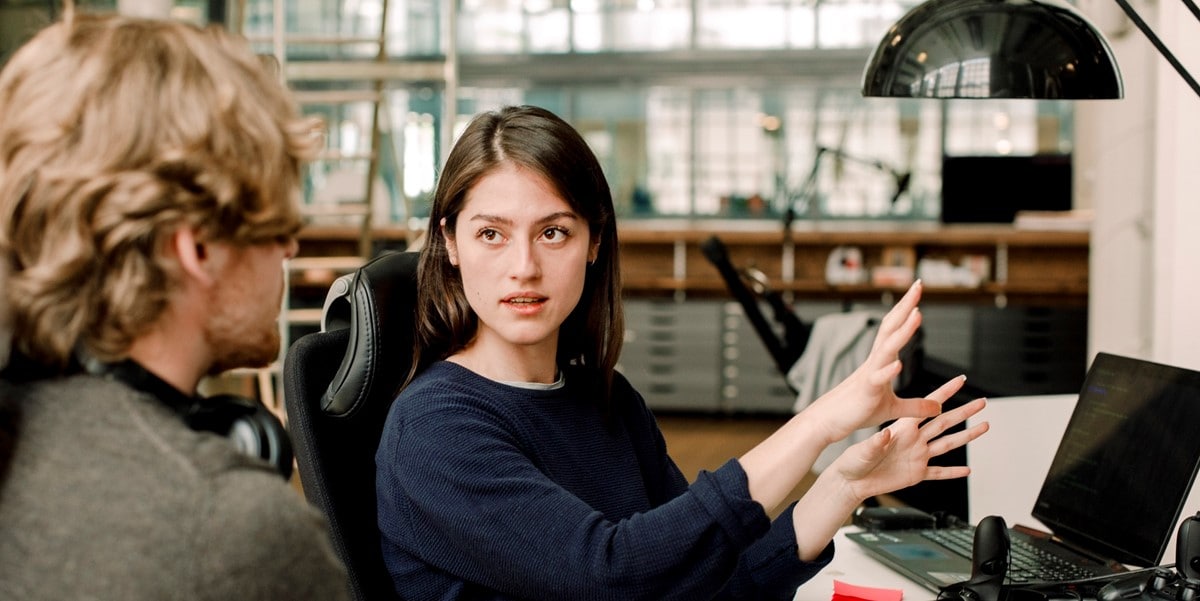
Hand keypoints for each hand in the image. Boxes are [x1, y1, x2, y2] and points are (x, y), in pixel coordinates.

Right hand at [807, 280, 941, 443]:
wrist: (829, 421)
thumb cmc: (858, 411)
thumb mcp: (893, 409)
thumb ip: (916, 406)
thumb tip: (939, 406)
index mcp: (881, 361)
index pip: (895, 328)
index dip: (907, 309)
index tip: (918, 289)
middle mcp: (875, 362)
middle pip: (891, 328)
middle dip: (905, 306)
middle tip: (918, 284)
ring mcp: (870, 374)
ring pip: (887, 348)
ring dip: (903, 332)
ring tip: (917, 314)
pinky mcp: (866, 391)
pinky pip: (878, 379)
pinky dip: (888, 371)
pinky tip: (898, 364)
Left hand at [828, 377, 988, 503]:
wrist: (852, 482)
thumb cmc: (853, 462)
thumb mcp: (863, 451)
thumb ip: (876, 443)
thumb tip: (885, 434)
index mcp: (902, 429)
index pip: (927, 407)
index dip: (944, 393)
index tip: (959, 380)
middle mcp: (913, 440)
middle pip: (945, 422)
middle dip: (964, 411)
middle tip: (981, 402)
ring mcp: (917, 456)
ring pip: (948, 444)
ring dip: (966, 436)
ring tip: (984, 427)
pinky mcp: (916, 474)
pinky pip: (939, 473)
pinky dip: (953, 472)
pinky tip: (967, 470)